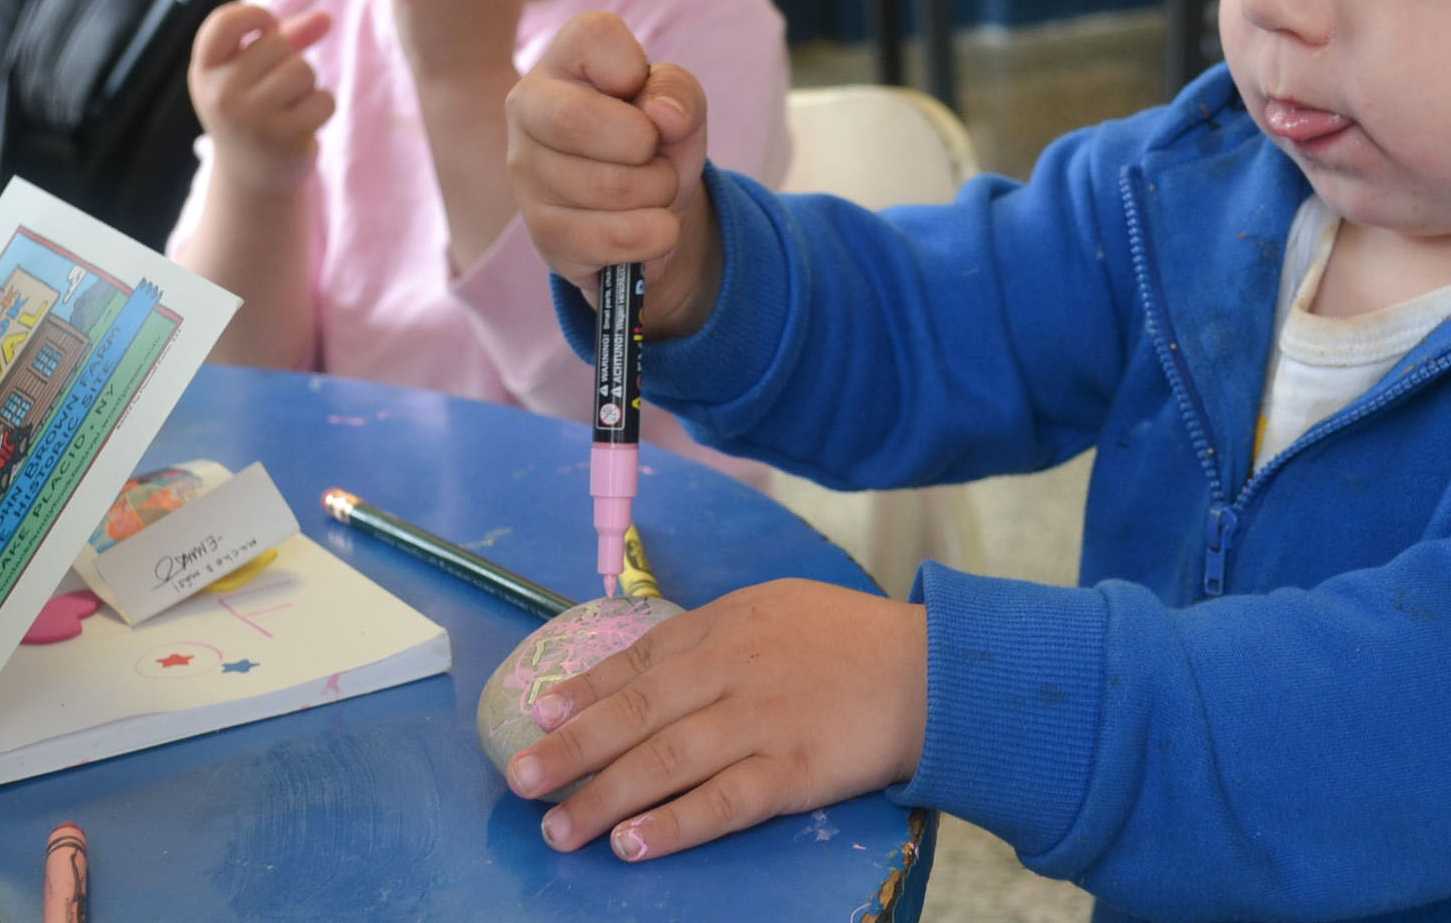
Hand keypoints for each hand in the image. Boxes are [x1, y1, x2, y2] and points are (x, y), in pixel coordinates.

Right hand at [186, 2, 334, 193]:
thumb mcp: (253, 71)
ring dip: (308, 84)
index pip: (224, 22)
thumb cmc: (253, 111)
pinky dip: (323, 107)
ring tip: (289, 106)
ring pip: (303, 70)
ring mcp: (249, 118)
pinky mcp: (281, 138)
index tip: (269, 26)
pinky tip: (304, 123)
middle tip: (277, 88)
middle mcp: (221, 93)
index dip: (255, 14)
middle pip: (278, 43)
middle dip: (291, 58)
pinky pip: (323, 100)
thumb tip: (325, 18)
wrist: (251, 177)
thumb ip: (286, 37)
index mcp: (205, 70)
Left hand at [504, 580, 928, 861]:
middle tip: (520, 780)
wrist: (931, 670)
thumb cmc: (850, 638)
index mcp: (726, 626)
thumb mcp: (775, 607)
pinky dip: (675, 823)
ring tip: (559, 827)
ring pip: (666, 761)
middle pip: (637, 713)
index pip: (640, 659)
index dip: (585, 689)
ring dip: (605, 796)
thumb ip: (713, 634)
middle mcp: (732, 672)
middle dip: (571, 748)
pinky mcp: (793, 772)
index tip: (539, 712)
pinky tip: (634, 844)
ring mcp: (761, 723)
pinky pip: (722, 802)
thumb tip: (647, 666)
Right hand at [506, 12, 720, 335]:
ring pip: (605, 188)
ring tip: (653, 189)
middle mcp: (528, 107)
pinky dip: (652, 236)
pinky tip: (648, 227)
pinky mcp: (542, 232)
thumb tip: (662, 114)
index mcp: (564, 59)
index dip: (633, 68)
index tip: (640, 92)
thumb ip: (678, 92)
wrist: (648, 210)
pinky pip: (610, 239)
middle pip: (576, 121)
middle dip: (644, 146)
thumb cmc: (657, 139)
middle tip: (655, 153)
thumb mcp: (682, 106)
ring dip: (658, 194)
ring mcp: (526, 173)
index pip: (591, 37)